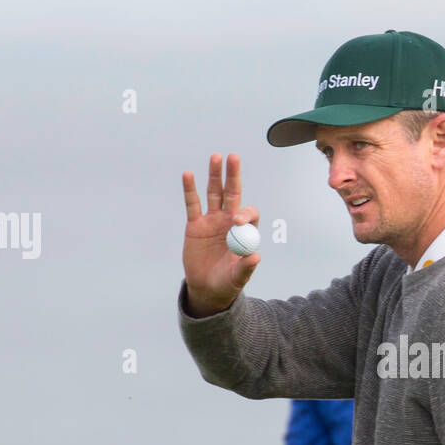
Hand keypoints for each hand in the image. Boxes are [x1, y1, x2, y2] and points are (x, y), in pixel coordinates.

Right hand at [181, 153, 261, 316]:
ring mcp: (212, 220)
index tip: (236, 221)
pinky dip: (190, 190)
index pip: (248, 214)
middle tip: (233, 157)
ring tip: (216, 157)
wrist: (207, 287)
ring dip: (215, 176)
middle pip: (232, 194)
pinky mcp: (195, 224)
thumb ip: (246, 267)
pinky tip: (188, 174)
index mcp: (244, 232)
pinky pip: (192, 204)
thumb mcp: (237, 278)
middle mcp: (229, 221)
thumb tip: (256, 257)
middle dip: (233, 176)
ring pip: (214, 193)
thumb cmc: (227, 282)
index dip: (244, 213)